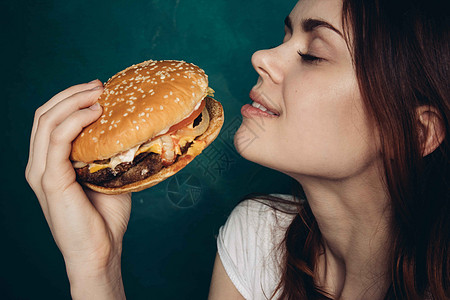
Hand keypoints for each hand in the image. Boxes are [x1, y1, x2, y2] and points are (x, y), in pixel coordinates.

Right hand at [25, 80, 130, 298]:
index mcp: (50, 162)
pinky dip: (73, 120)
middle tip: (99, 85)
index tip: (99, 90)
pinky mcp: (50, 179)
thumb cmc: (105, 216)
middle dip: (72, 94)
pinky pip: (56, 139)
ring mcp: (41, 171)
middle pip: (45, 114)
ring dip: (73, 101)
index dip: (71, 99)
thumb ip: (108, 153)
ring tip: (98, 93)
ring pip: (47, 121)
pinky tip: (94, 113)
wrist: (101, 249)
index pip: (51, 120)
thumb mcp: (107, 175)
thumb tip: (129, 129)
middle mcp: (40, 164)